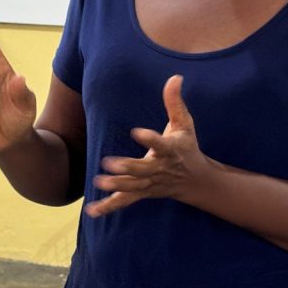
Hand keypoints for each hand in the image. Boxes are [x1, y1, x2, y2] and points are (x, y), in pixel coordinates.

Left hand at [85, 75, 211, 216]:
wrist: (195, 181)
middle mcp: (160, 169)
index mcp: (170, 150)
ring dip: (116, 186)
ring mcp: (150, 184)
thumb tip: (175, 77)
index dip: (149, 139)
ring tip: (99, 182)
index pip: (160, 144)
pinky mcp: (143, 193)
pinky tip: (92, 210)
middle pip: (142, 170)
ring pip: (132, 187)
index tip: (136, 132)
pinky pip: (125, 202)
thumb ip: (175, 102)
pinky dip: (109, 207)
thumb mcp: (185, 124)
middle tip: (108, 163)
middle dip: (126, 168)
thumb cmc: (187, 147)